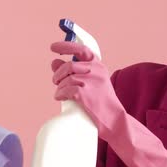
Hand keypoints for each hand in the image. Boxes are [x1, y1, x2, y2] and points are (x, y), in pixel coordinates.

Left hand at [50, 40, 166, 166]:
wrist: (113, 119)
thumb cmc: (101, 101)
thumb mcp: (91, 82)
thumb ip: (73, 72)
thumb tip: (54, 62)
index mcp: (99, 65)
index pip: (81, 50)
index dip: (66, 46)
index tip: (53, 47)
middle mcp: (97, 71)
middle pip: (69, 65)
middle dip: (58, 73)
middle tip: (55, 81)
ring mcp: (92, 82)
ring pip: (66, 79)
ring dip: (59, 87)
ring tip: (60, 93)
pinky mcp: (86, 94)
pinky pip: (66, 90)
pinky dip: (60, 94)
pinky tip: (60, 97)